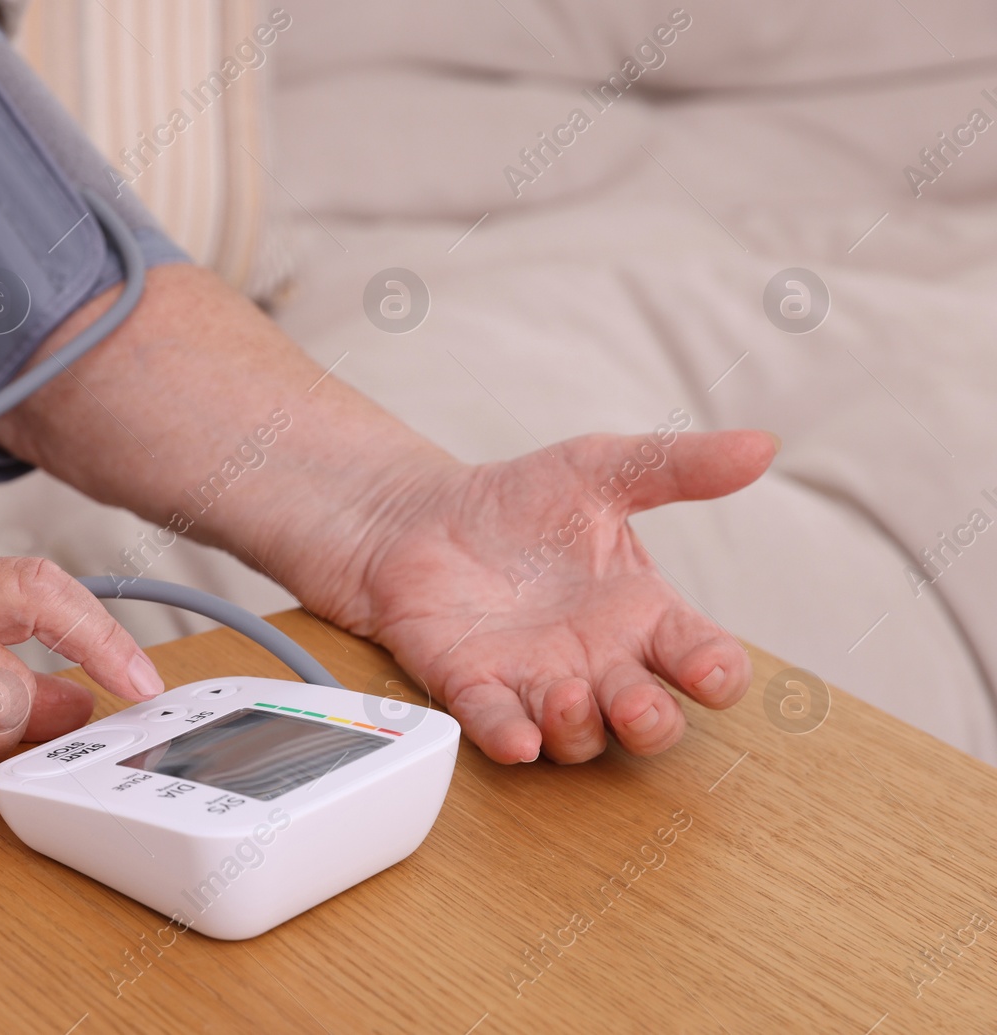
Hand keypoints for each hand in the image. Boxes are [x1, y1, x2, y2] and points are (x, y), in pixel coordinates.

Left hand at [298, 430, 777, 763]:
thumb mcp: (602, 468)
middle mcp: (599, 662)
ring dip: (579, 727)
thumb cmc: (524, 502)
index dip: (715, 674)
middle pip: (649, 719)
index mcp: (643, 615)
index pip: (702, 659)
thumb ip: (678, 464)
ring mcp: (538, 682)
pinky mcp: (475, 688)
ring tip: (567, 692)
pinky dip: (509, 738)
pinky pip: (499, 727)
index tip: (710, 670)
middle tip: (638, 703)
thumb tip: (761, 446)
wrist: (426, 515)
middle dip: (651, 723)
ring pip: (579, 736)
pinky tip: (518, 740)